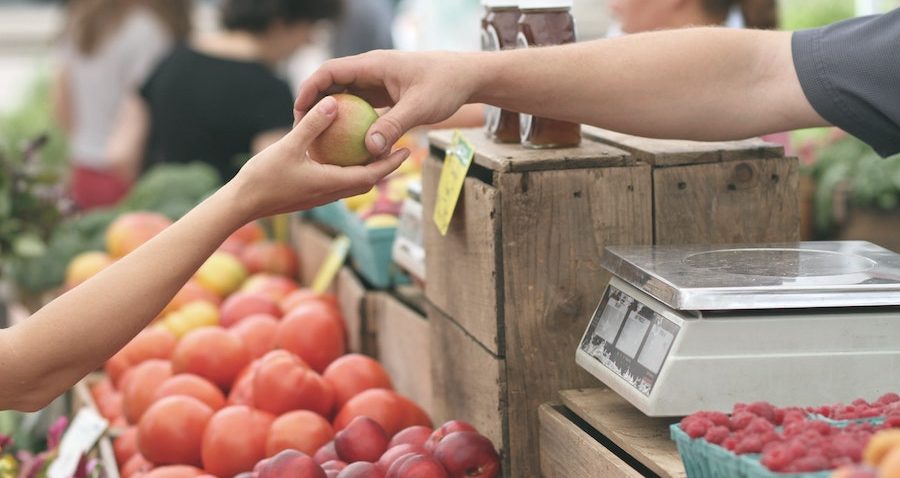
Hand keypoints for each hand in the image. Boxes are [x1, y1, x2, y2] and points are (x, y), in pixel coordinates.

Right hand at [229, 96, 408, 220]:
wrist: (241, 204)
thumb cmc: (263, 177)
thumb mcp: (288, 146)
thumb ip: (312, 125)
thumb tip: (333, 103)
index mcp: (330, 183)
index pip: (371, 175)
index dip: (390, 164)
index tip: (406, 150)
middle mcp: (329, 193)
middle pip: (366, 181)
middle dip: (385, 167)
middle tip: (399, 148)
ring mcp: (319, 196)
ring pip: (352, 183)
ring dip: (367, 169)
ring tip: (376, 150)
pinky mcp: (309, 195)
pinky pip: (336, 181)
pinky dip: (347, 169)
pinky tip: (341, 154)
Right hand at [294, 50, 480, 156]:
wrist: (467, 77)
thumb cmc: (445, 86)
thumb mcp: (420, 107)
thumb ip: (394, 126)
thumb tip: (369, 149)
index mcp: (373, 65)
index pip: (330, 71)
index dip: (310, 89)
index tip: (298, 111)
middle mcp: (371, 71)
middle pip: (332, 84)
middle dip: (314, 104)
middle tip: (302, 130)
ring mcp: (377, 82)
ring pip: (345, 96)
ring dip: (331, 115)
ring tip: (318, 139)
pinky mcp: (385, 94)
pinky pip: (360, 107)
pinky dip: (350, 122)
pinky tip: (346, 144)